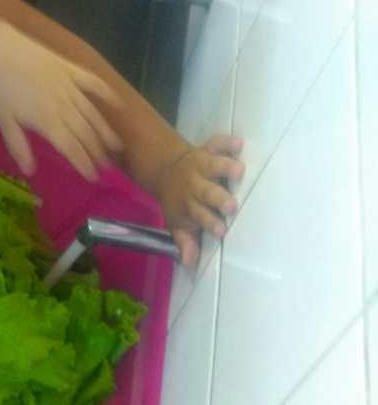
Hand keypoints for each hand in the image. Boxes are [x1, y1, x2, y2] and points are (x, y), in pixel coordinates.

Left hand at [0, 21, 123, 179]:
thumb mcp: (4, 120)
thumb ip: (18, 146)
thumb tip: (30, 172)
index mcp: (47, 122)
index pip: (71, 148)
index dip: (83, 164)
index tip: (93, 177)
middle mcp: (64, 107)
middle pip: (85, 133)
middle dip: (97, 152)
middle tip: (107, 167)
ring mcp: (71, 86)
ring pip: (93, 113)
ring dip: (106, 131)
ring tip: (117, 147)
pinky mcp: (72, 69)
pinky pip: (94, 83)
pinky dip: (107, 94)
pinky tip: (119, 105)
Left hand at [153, 135, 244, 264]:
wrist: (164, 171)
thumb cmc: (179, 202)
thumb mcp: (177, 222)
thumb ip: (185, 241)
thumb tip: (190, 262)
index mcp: (190, 204)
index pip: (200, 215)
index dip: (209, 223)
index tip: (221, 231)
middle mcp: (195, 185)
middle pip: (207, 192)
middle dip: (218, 199)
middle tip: (231, 206)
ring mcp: (201, 166)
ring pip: (213, 165)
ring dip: (224, 167)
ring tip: (239, 170)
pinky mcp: (206, 150)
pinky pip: (216, 143)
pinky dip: (226, 142)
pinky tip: (239, 143)